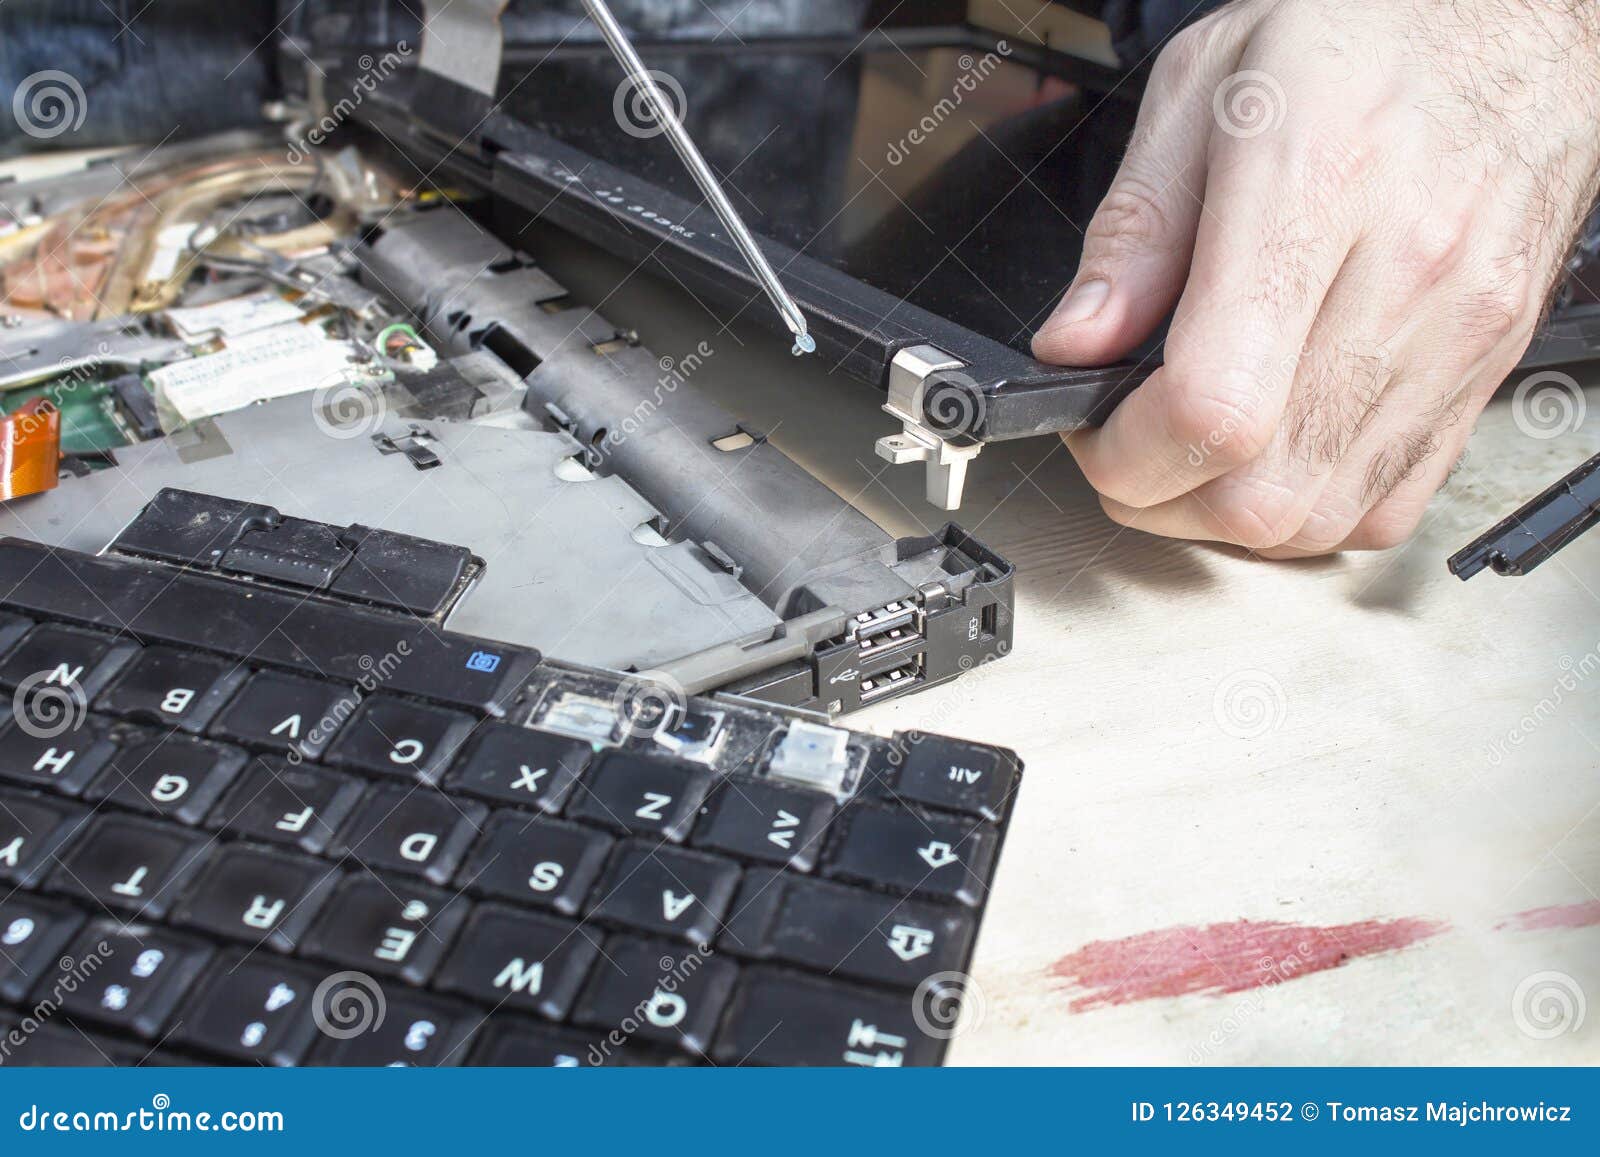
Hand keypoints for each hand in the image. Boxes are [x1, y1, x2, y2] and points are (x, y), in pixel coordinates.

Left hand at [1032, 0, 1599, 554]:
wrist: (1516, 23)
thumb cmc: (1366, 34)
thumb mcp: (1204, 87)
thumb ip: (1133, 230)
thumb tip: (1075, 344)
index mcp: (1316, 186)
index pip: (1213, 406)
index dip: (1127, 455)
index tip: (1093, 430)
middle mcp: (1406, 274)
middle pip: (1261, 491)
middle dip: (1160, 497)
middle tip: (1125, 445)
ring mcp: (1457, 334)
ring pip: (1319, 517)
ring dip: (1226, 514)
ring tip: (1189, 448)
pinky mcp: (1486, 370)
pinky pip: (1386, 507)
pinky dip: (1308, 510)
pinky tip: (1271, 452)